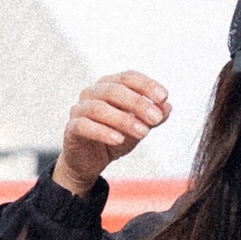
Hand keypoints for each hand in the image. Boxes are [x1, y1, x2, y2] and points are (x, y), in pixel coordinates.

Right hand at [55, 71, 169, 192]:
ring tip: (143, 133)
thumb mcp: (139, 128)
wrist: (90, 162)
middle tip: (156, 118)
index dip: (146, 85)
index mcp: (110, 86)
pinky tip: (119, 139)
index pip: (128, 77)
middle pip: (114, 90)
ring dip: (123, 119)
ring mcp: (79, 109)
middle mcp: (92, 93)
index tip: (163, 97)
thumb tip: (167, 107)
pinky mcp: (72, 128)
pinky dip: (103, 132)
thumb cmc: (115, 138)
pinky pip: (85, 125)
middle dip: (138, 103)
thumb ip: (153, 118)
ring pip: (99, 108)